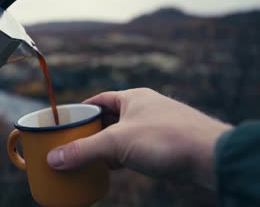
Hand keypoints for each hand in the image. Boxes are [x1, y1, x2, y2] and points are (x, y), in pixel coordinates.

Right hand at [47, 88, 232, 189]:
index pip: (99, 100)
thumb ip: (83, 151)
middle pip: (109, 118)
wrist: (209, 156)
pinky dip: (121, 157)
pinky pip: (135, 148)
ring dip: (106, 146)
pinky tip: (113, 167)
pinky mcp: (164, 144)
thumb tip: (54, 159)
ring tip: (89, 157)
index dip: (81, 110)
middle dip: (92, 131)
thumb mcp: (116, 144)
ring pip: (122, 135)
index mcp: (132, 98)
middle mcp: (144, 109)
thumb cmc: (165, 139)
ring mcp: (155, 126)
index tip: (67, 122)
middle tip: (73, 143)